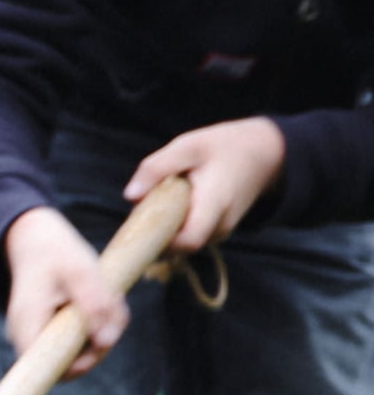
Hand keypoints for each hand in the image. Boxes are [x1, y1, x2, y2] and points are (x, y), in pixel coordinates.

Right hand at [1, 205, 126, 377]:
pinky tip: (100, 300)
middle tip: (114, 309)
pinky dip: (96, 324)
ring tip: (108, 298)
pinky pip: (77, 339)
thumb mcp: (80, 269)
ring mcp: (36, 333)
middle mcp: (26, 334)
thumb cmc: (55, 251)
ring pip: (76, 351)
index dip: (79, 365)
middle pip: (67, 363)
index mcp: (28, 323)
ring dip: (102, 330)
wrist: (34, 237)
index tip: (101, 343)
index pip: (49, 368)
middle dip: (99, 343)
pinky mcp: (48, 328)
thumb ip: (95, 305)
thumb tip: (106, 341)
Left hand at [128, 117, 285, 252]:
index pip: (188, 241)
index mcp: (215, 204)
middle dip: (155, 233)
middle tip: (145, 205)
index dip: (160, 241)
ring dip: (164, 229)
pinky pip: (189, 236)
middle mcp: (220, 226)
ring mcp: (221, 231)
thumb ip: (157, 168)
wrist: (264, 153)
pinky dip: (174, 226)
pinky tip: (171, 205)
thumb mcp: (188, 146)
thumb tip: (130, 197)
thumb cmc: (224, 147)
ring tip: (161, 200)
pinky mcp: (216, 231)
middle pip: (179, 247)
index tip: (140, 223)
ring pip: (182, 244)